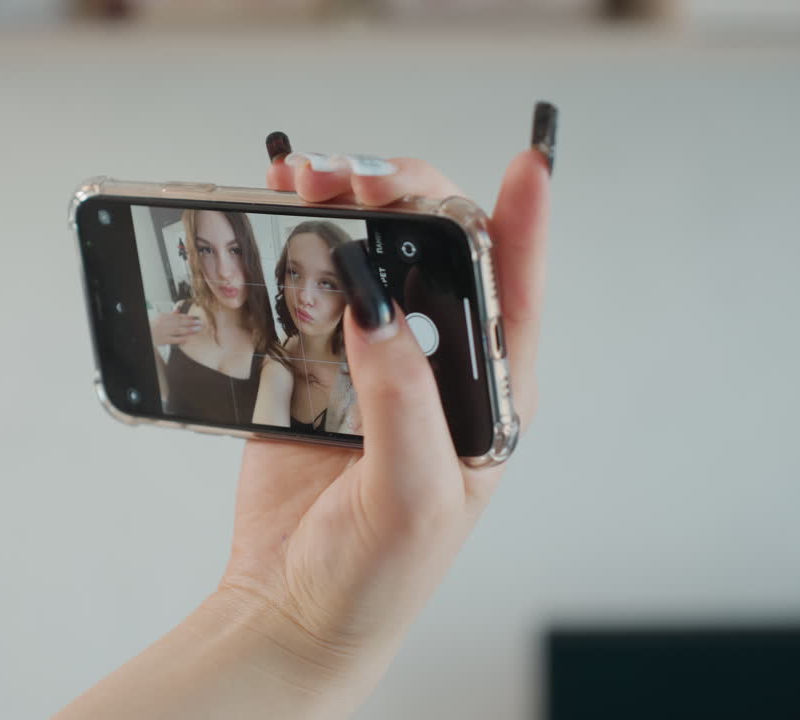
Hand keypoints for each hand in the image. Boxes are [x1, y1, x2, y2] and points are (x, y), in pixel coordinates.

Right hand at [150, 310, 201, 345]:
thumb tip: (178, 310)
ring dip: (189, 330)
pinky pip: (173, 339)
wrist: (145, 333)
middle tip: (199, 323)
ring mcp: (163, 332)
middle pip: (180, 322)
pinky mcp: (162, 340)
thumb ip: (170, 314)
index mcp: (163, 316)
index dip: (187, 317)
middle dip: (191, 323)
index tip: (195, 318)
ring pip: (178, 330)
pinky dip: (180, 339)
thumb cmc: (151, 326)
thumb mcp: (159, 318)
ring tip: (197, 329)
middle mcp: (164, 323)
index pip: (178, 316)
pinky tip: (187, 339)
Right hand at [217, 125, 551, 705]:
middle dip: (400, 195)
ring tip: (302, 184)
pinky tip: (273, 214)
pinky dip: (288, 241)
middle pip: (434, 248)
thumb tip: (379, 306)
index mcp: (487, 395)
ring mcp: (372, 358)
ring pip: (369, 254)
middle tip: (349, 180)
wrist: (289, 607)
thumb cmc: (375, 574)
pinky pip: (306, 285)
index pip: (515, 291)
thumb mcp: (413, 496)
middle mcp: (435, 365)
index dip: (524, 221)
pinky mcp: (312, 363)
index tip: (526, 166)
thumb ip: (401, 401)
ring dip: (341, 206)